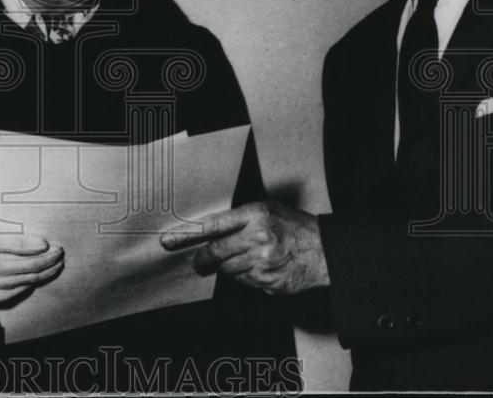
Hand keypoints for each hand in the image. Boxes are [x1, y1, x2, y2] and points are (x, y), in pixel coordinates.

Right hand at [0, 214, 63, 306]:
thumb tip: (23, 222)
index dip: (23, 244)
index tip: (45, 243)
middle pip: (10, 265)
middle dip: (39, 260)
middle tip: (58, 253)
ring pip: (13, 281)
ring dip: (38, 274)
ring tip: (55, 264)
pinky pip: (7, 294)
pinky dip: (25, 285)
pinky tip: (37, 277)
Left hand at [160, 201, 328, 294]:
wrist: (323, 251)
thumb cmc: (293, 227)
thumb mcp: (267, 209)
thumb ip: (239, 218)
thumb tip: (207, 231)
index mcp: (256, 216)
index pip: (213, 225)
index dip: (187, 234)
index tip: (169, 240)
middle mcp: (257, 239)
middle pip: (215, 252)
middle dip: (202, 258)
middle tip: (197, 261)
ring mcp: (262, 264)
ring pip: (227, 269)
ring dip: (226, 266)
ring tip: (241, 259)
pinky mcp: (267, 283)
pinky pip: (242, 282)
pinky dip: (243, 277)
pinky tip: (257, 268)